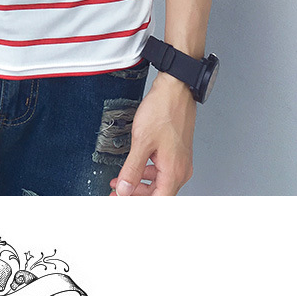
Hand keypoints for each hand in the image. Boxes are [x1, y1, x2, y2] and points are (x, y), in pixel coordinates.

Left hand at [109, 73, 195, 195]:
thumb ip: (132, 169)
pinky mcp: (176, 153)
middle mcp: (180, 170)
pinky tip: (133, 169)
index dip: (137, 205)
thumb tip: (124, 189)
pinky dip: (145, 173)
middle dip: (135, 196)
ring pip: (158, 183)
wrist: (175, 90)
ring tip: (120, 182)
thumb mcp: (141, 142)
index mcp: (174, 171)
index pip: (157, 201)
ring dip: (139, 185)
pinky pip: (161, 171)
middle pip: (157, 195)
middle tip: (116, 195)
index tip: (121, 203)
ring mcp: (180, 162)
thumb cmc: (163, 111)